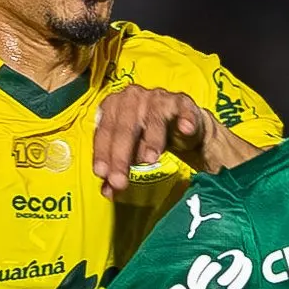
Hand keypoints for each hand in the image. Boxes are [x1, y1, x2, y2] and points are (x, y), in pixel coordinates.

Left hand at [89, 85, 223, 196]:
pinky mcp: (181, 102)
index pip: (105, 131)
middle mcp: (133, 97)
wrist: (178, 123)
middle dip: (122, 156)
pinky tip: (186, 129)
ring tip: (150, 160)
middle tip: (120, 180)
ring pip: (153, 119)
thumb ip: (118, 169)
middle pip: (125, 127)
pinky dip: (185, 119)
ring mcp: (157, 98)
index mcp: (113, 105)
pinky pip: (183, 110)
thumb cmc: (147, 135)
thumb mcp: (129, 153)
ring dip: (152, 140)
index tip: (102, 174)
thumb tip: (108, 191)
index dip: (102, 153)